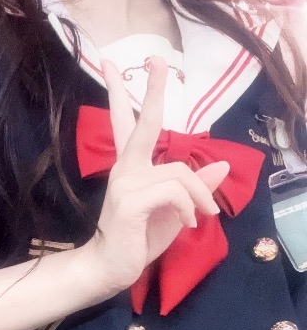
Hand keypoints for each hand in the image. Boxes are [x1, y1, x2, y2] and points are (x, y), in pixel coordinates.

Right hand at [90, 58, 230, 295]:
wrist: (109, 269)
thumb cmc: (137, 241)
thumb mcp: (176, 212)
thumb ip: (194, 187)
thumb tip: (221, 166)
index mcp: (131, 168)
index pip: (126, 124)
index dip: (118, 93)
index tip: (111, 64)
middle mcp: (126, 169)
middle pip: (143, 123)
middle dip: (153, 90)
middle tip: (157, 60)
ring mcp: (126, 183)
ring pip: (180, 172)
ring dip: (199, 195)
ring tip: (201, 217)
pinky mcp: (132, 200)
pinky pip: (175, 191)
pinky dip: (189, 207)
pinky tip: (188, 223)